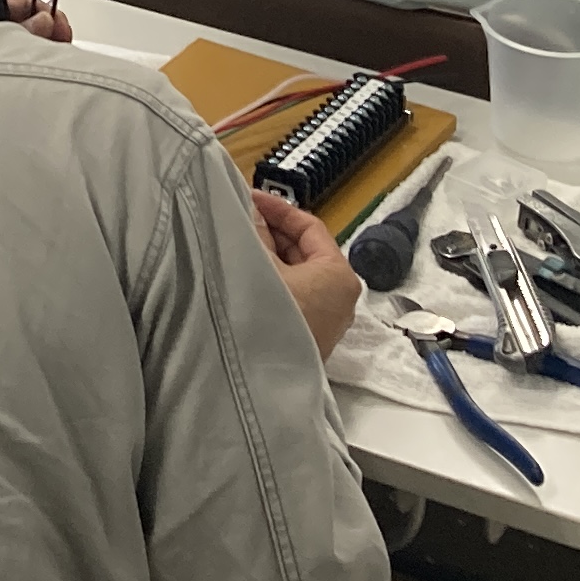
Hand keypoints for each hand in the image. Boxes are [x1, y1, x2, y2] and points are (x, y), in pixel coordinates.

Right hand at [253, 187, 362, 356]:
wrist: (268, 383)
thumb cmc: (272, 316)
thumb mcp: (262, 266)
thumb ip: (258, 234)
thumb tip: (252, 211)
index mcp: (338, 273)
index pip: (310, 227)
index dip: (278, 208)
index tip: (248, 197)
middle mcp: (341, 295)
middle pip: (306, 250)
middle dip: (272, 232)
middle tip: (239, 218)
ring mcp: (327, 317)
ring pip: (299, 274)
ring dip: (270, 257)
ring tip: (238, 242)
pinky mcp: (312, 334)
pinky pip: (296, 294)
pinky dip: (274, 279)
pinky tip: (247, 273)